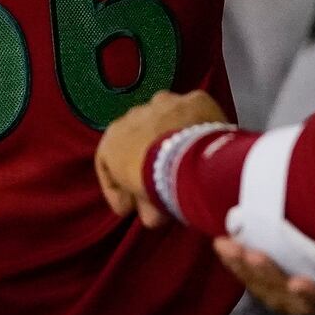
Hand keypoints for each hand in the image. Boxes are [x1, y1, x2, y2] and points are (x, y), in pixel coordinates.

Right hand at [94, 89, 229, 226]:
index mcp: (113, 137)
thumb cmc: (153, 181)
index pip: (108, 163)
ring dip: (172, 141)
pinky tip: (206, 147)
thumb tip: (153, 214)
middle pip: (140, 140)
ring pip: (167, 122)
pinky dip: (199, 130)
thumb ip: (145, 206)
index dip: (117, 189)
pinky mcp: (195, 99)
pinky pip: (195, 115)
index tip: (128, 209)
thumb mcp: (143, 204)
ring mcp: (166, 103)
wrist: (185, 157)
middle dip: (148, 163)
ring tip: (187, 165)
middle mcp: (135, 114)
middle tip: (163, 189)